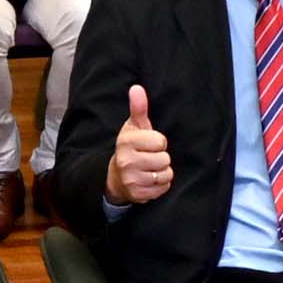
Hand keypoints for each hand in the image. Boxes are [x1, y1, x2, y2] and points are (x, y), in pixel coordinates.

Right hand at [107, 86, 175, 204]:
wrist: (117, 176)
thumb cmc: (131, 147)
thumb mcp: (134, 127)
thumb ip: (138, 108)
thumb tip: (137, 88)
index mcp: (126, 142)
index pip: (160, 141)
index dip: (158, 142)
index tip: (149, 144)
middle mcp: (126, 161)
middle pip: (164, 159)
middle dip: (161, 158)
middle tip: (149, 157)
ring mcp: (131, 179)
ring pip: (165, 174)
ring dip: (162, 172)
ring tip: (150, 168)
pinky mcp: (137, 194)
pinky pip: (163, 188)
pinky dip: (160, 185)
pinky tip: (150, 180)